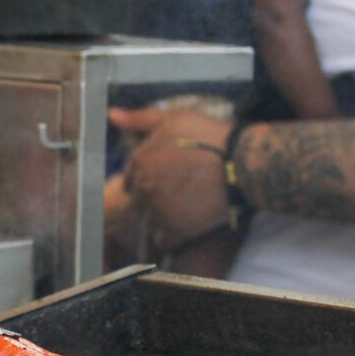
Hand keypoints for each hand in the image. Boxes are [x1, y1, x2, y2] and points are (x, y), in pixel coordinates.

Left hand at [112, 108, 233, 252]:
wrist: (242, 164)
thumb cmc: (210, 137)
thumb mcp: (173, 120)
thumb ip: (139, 119)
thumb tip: (112, 114)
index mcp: (138, 162)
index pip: (130, 180)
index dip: (150, 178)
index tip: (169, 177)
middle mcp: (143, 188)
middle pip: (140, 200)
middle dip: (155, 197)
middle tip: (182, 191)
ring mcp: (158, 210)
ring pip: (150, 220)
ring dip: (164, 216)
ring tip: (189, 205)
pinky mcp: (175, 231)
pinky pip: (162, 241)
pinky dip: (172, 237)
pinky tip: (188, 223)